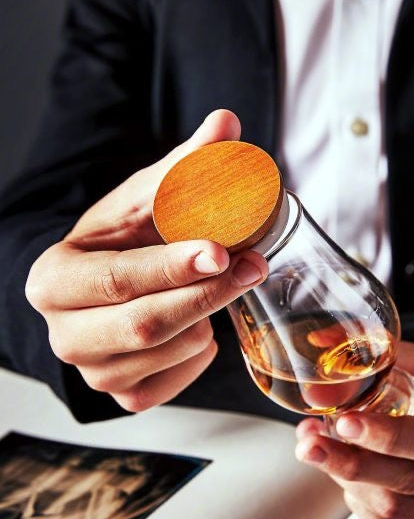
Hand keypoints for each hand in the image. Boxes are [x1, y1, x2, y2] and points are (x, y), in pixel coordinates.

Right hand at [26, 110, 267, 411]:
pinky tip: (196, 326)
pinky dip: (198, 355)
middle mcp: (63, 334)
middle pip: (145, 325)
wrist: (103, 290)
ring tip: (210, 289)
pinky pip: (176, 382)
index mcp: (55, 280)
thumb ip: (184, 165)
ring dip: (206, 319)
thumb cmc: (122, 243)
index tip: (221, 251)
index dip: (172, 267)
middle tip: (253, 266)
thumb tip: (227, 123)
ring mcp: (92, 371)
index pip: (118, 279)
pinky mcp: (122, 395)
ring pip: (169, 352)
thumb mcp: (142, 202)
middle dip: (207, 295)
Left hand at [295, 342, 413, 518]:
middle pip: (411, 483)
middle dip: (350, 460)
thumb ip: (391, 357)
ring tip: (316, 442)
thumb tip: (328, 345)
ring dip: (346, 475)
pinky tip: (344, 465)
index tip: (346, 420)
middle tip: (310, 439)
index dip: (390, 437)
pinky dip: (357, 495)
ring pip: (395, 508)